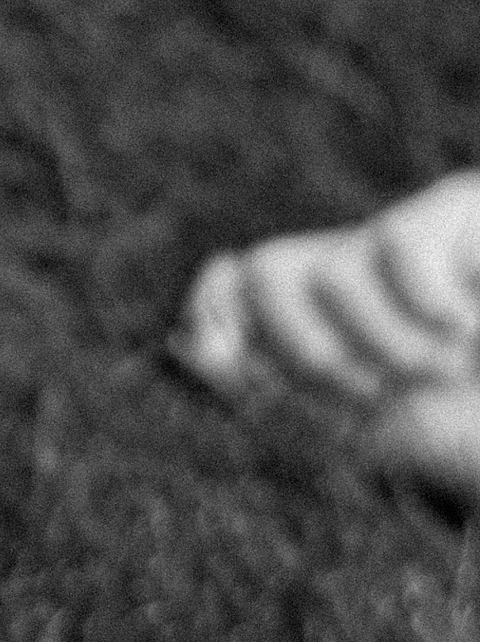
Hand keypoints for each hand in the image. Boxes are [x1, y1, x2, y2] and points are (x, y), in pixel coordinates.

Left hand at [173, 171, 479, 498]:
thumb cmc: (465, 432)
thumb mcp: (366, 432)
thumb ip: (278, 400)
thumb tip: (189, 349)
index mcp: (313, 333)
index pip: (228, 291)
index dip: (214, 316)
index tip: (230, 366)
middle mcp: (348, 282)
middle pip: (264, 272)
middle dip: (302, 350)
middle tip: (370, 395)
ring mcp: (399, 246)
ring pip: (330, 274)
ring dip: (382, 345)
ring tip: (440, 371)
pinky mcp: (452, 208)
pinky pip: (395, 244)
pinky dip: (426, 306)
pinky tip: (464, 330)